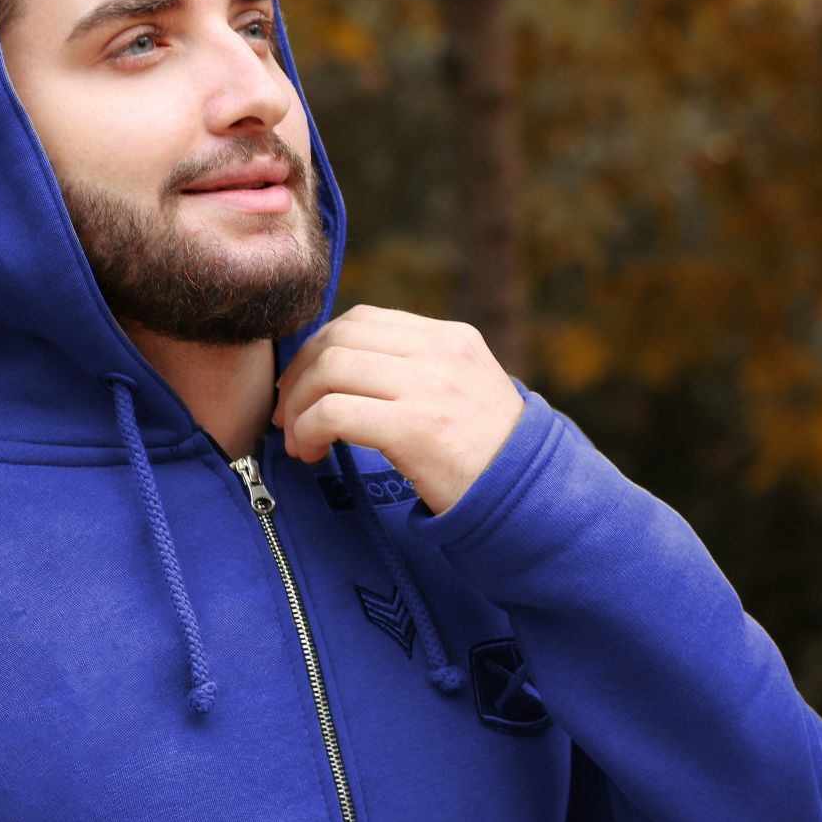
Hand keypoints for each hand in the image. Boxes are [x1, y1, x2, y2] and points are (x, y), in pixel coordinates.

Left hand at [271, 304, 524, 515]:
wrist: (532, 501)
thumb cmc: (488, 457)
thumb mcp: (465, 392)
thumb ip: (417, 370)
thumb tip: (341, 369)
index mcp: (451, 338)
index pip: (363, 320)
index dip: (319, 350)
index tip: (303, 386)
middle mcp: (440, 352)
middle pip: (338, 339)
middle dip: (299, 376)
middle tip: (288, 415)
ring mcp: (429, 386)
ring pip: (328, 370)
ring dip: (298, 407)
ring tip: (299, 441)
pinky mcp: (415, 427)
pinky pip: (332, 413)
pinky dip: (307, 430)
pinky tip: (311, 452)